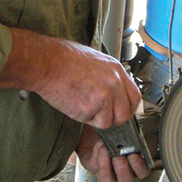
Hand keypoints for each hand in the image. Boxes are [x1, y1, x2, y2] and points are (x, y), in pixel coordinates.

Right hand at [0, 28, 141, 128]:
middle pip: (125, 113)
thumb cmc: (63, 58)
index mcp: (116, 69)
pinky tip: (74, 103)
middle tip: (99, 114)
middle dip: (113, 118)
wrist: (47, 62)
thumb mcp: (95, 60)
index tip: (119, 111)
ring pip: (108, 121)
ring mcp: (104, 96)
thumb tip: (114, 91)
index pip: (134, 97)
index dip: (126, 107)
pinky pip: (92, 122)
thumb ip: (109, 77)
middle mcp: (114, 82)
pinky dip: (83, 118)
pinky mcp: (90, 107)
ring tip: (82, 103)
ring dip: (96, 119)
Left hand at [76, 124, 150, 181]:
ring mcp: (105, 170)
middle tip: (120, 157)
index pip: (142, 172)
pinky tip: (99, 145)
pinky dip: (97, 156)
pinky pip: (94, 167)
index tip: (135, 154)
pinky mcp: (91, 166)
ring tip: (107, 150)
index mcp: (134, 163)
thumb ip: (134, 134)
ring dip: (107, 167)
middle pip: (126, 181)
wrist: (98, 121)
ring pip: (107, 179)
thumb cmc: (116, 126)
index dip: (140, 166)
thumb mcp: (128, 127)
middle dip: (123, 169)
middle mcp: (120, 170)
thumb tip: (136, 135)